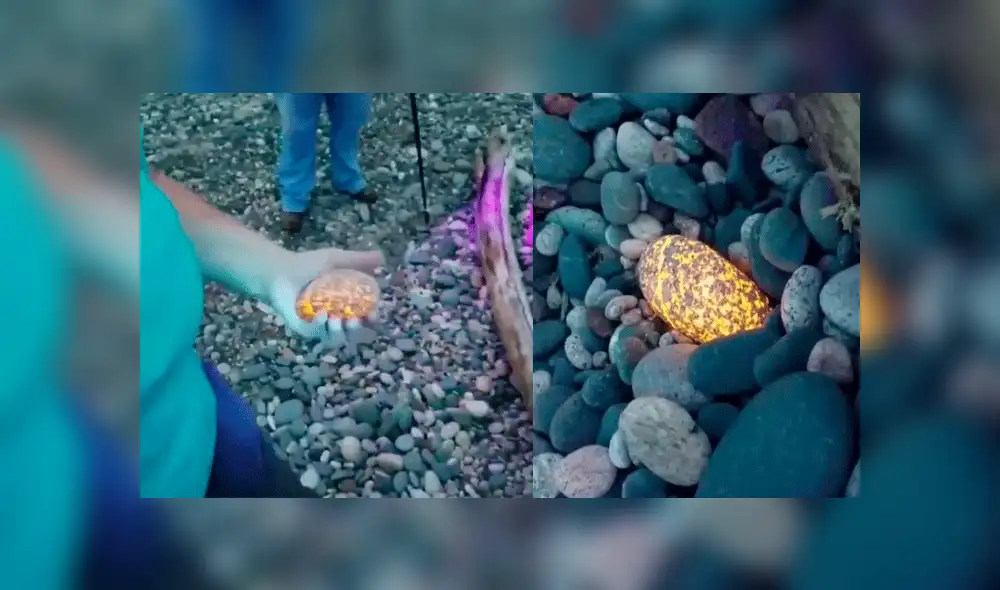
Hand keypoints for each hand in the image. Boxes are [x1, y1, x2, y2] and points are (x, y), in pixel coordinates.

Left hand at [267, 247, 384, 347]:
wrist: (279, 270)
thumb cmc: (307, 264)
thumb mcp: (336, 259)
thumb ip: (359, 260)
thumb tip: (382, 258)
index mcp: (346, 303)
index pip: (365, 317)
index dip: (372, 318)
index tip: (373, 315)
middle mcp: (336, 317)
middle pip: (354, 332)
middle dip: (357, 329)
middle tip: (354, 320)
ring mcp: (320, 326)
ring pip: (337, 339)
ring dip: (340, 332)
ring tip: (336, 319)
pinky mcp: (304, 330)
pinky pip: (317, 335)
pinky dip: (321, 327)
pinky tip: (321, 315)